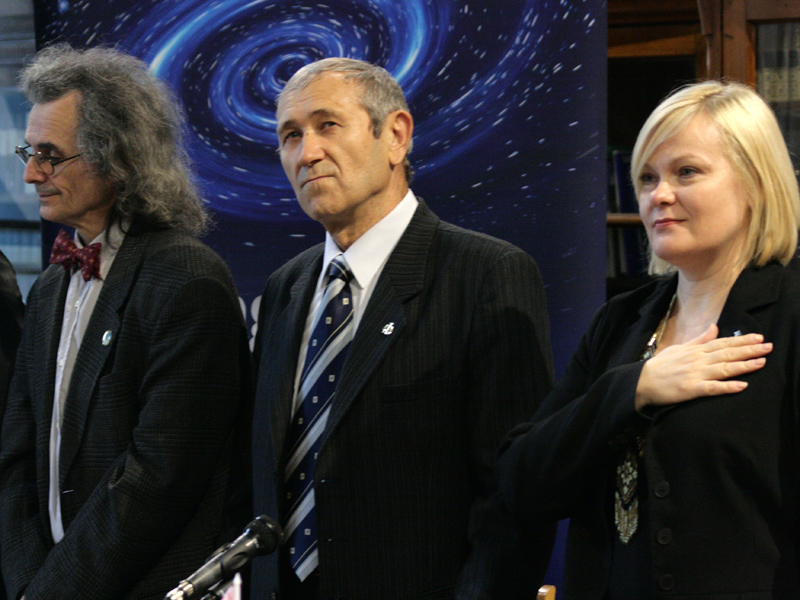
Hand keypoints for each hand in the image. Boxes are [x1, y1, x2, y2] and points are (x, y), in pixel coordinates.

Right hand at [635, 324, 770, 410]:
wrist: (642, 381)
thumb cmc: (660, 365)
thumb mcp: (679, 348)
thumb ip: (699, 339)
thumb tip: (714, 327)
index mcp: (695, 350)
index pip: (722, 343)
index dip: (741, 340)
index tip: (759, 337)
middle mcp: (697, 360)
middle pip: (727, 353)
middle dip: (749, 350)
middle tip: (768, 347)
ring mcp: (695, 374)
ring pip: (723, 368)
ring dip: (743, 365)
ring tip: (761, 362)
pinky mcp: (691, 389)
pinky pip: (712, 388)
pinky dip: (727, 387)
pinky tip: (741, 386)